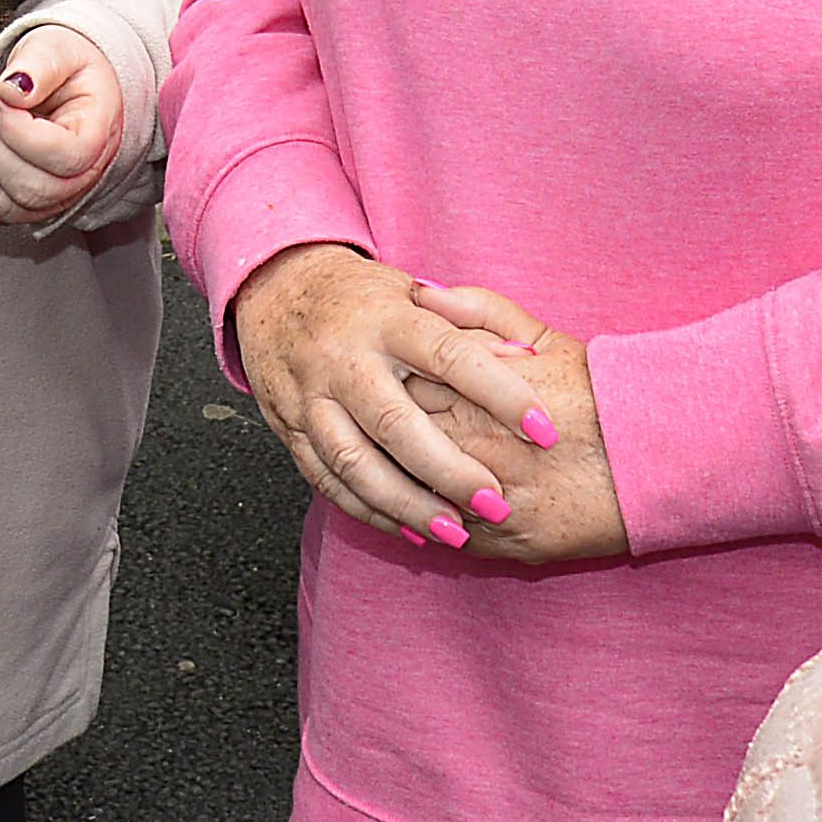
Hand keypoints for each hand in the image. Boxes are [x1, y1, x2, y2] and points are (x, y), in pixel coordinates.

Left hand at [0, 24, 123, 228]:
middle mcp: (81, 177)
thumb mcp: (58, 49)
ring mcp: (52, 197)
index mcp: (98, 136)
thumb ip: (39, 64)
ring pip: (4, 206)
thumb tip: (13, 89)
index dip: (19, 133)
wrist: (63, 83)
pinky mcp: (23, 204)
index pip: (64, 157)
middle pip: (31, 189)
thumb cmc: (65, 68)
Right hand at [227, 242, 557, 548]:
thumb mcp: (415, 293)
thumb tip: (530, 360)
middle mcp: (344, 358)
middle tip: (496, 504)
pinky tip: (408, 530)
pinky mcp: (288, 427)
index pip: (450, 356)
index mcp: (385, 318)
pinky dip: (368, 510)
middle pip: (396, 423)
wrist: (276, 288)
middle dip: (449, 470)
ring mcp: (310, 396)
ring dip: (408, 504)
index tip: (544, 431)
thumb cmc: (363, 298)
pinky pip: (327, 480)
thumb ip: (472, 322)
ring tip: (456, 533)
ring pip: (356, 462)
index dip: (501, 393)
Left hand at [405, 280, 626, 563]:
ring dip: (405, 488)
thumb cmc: (598, 390)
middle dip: (390, 441)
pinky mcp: (508, 542)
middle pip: (401, 443)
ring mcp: (489, 497)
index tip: (388, 386)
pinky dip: (436, 524)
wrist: (660, 456)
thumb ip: (478, 311)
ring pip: (418, 496)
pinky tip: (435, 511)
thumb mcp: (541, 338)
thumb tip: (418, 292)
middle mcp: (476, 442)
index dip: (393, 389)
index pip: (403, 387)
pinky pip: (450, 537)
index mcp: (476, 387)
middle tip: (384, 435)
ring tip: (401, 475)